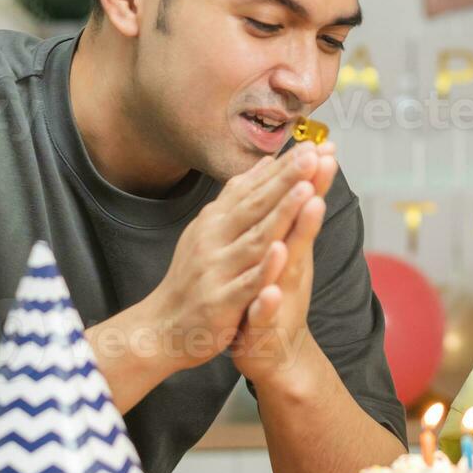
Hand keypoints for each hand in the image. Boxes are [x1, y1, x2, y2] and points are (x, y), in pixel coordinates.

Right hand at [146, 142, 323, 371]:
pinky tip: (283, 251)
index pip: (254, 188)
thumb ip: (240, 197)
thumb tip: (266, 162)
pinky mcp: (221, 301)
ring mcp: (218, 269)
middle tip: (312, 154)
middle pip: (256, 205)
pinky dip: (265, 268)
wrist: (161, 329)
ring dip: (282, 213)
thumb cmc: (194, 277)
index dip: (283, 167)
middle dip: (286, 179)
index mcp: (216, 221)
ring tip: (307, 189)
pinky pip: (247, 283)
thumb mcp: (212, 230)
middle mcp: (215, 239)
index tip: (311, 144)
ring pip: (256, 238)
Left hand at [230, 142, 338, 385]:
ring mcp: (280, 296)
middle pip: (305, 225)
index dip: (314, 176)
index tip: (327, 143)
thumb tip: (298, 184)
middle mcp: (292, 267)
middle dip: (315, 191)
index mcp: (291, 247)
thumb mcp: (284, 255)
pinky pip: (264, 311)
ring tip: (312, 205)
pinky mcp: (262, 325)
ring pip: (290, 263)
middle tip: (327, 158)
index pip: (304, 206)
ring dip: (302, 234)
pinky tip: (268, 289)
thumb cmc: (273, 298)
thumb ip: (290, 221)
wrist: (273, 354)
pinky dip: (267, 299)